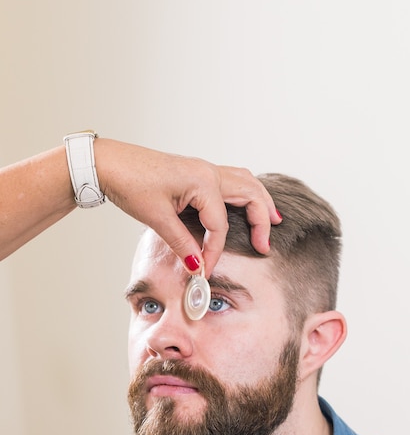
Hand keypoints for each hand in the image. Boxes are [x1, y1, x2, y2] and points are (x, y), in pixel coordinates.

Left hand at [97, 140, 281, 276]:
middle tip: (265, 246)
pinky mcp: (197, 172)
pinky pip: (232, 180)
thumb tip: (196, 265)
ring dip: (260, 202)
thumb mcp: (157, 218)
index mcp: (203, 182)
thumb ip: (181, 243)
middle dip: (262, 221)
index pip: (220, 225)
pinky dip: (245, 193)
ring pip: (246, 183)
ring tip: (273, 221)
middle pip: (250, 196)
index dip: (215, 251)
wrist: (111, 163)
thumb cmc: (131, 183)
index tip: (205, 271)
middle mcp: (209, 172)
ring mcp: (205, 169)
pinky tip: (246, 204)